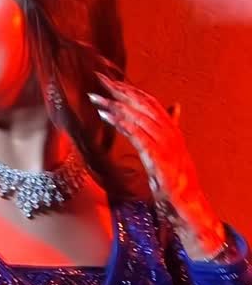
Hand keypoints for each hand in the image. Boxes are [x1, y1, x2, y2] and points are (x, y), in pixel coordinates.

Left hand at [89, 75, 224, 258]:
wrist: (188, 205)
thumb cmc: (177, 179)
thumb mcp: (172, 150)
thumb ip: (171, 127)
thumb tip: (175, 105)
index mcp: (172, 129)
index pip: (150, 101)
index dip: (130, 89)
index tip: (110, 80)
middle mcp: (170, 133)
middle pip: (142, 105)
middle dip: (119, 91)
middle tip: (98, 80)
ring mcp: (166, 145)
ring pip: (138, 117)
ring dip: (115, 105)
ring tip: (96, 98)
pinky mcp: (159, 158)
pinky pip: (138, 135)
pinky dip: (121, 122)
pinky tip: (106, 116)